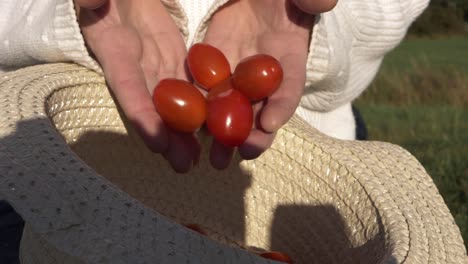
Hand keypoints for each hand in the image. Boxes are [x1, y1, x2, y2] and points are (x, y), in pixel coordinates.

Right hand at [76, 0, 199, 172]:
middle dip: (169, 138)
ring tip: (199, 158)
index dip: (141, 115)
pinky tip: (213, 127)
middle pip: (153, 107)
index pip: (128, 88)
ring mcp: (158, 68)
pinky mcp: (176, 62)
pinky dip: (201, 107)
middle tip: (183, 165)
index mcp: (115, 52)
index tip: (156, 142)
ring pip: (173, 104)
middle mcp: (137, 69)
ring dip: (186, 132)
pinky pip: (189, 86)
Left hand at [204, 0, 335, 168]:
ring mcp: (237, 70)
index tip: (270, 124)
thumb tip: (324, 4)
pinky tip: (191, 128)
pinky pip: (205, 88)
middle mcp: (264, 72)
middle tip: (242, 152)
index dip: (282, 107)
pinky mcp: (212, 63)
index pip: (289, 86)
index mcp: (290, 56)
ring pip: (232, 108)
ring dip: (224, 134)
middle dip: (253, 134)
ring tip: (216, 157)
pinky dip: (200, 109)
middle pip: (260, 109)